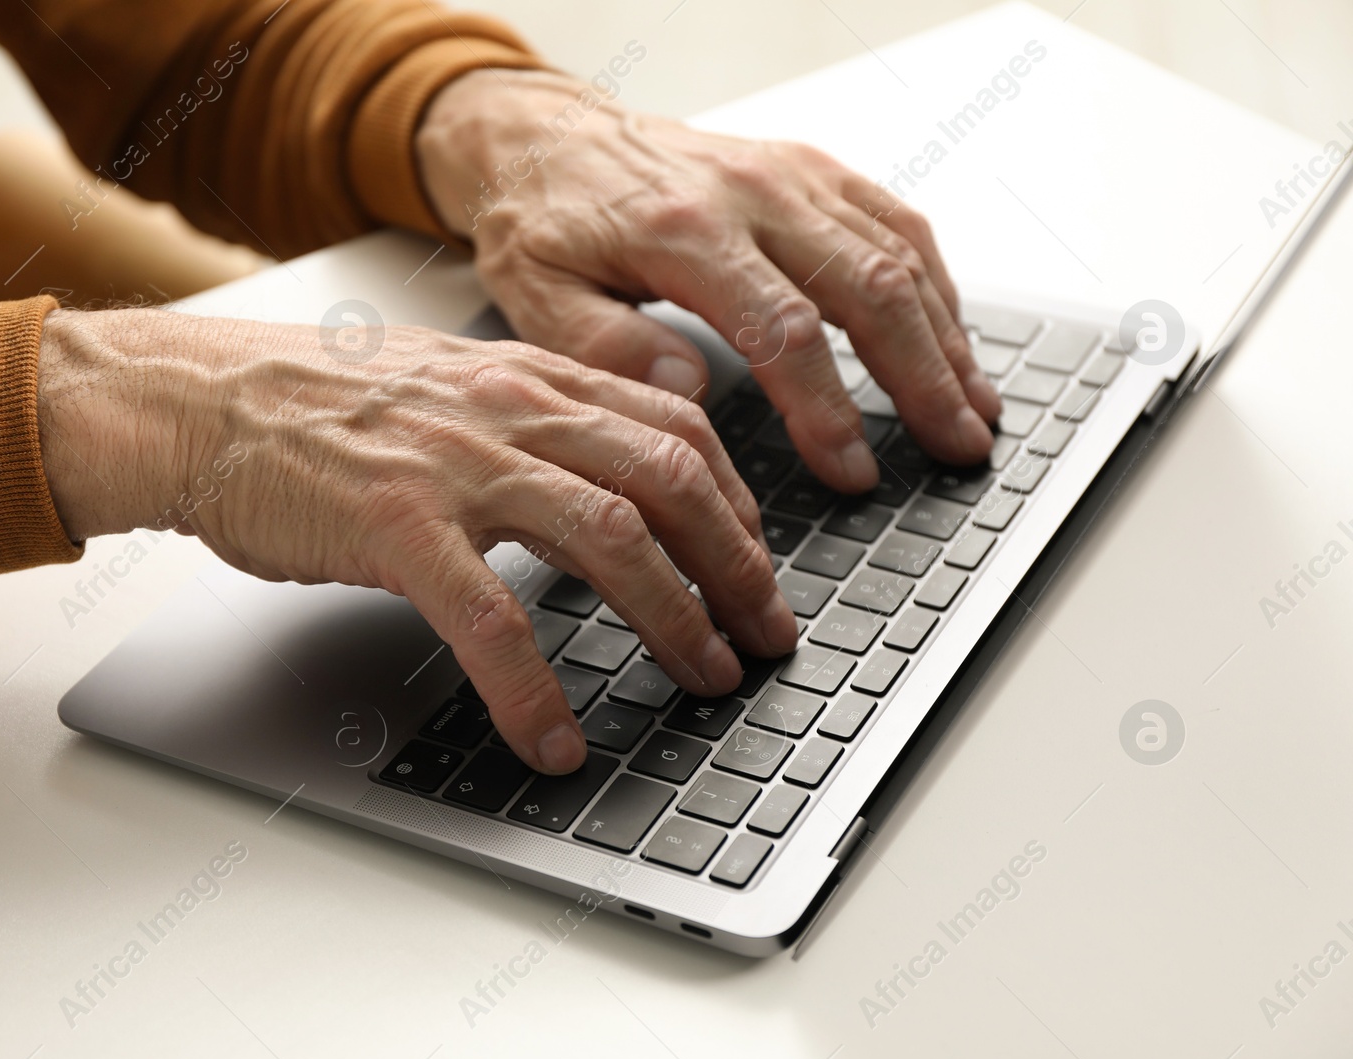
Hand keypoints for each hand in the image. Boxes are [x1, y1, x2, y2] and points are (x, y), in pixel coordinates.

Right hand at [36, 308, 795, 773]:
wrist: (198, 401)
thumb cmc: (312, 404)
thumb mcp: (446, 383)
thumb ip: (528, 418)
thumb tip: (599, 477)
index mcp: (529, 377)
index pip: (676, 429)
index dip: (737, 504)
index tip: (756, 561)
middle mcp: (511, 410)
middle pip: (670, 483)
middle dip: (737, 568)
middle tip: (763, 635)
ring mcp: (458, 466)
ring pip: (612, 542)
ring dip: (674, 620)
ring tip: (702, 678)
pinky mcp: (397, 527)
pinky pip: (494, 622)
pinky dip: (537, 692)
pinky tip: (554, 740)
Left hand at [416, 69, 1001, 493]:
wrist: (546, 135)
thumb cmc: (542, 219)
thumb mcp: (536, 294)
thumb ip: (606, 346)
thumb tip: (687, 391)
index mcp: (684, 230)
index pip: (783, 328)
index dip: (828, 406)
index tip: (852, 469)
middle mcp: (752, 192)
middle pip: (868, 289)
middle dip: (922, 379)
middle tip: (956, 449)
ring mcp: (790, 174)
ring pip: (897, 254)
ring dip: (947, 337)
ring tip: (976, 410)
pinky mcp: (810, 169)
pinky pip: (895, 221)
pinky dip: (936, 284)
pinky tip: (955, 340)